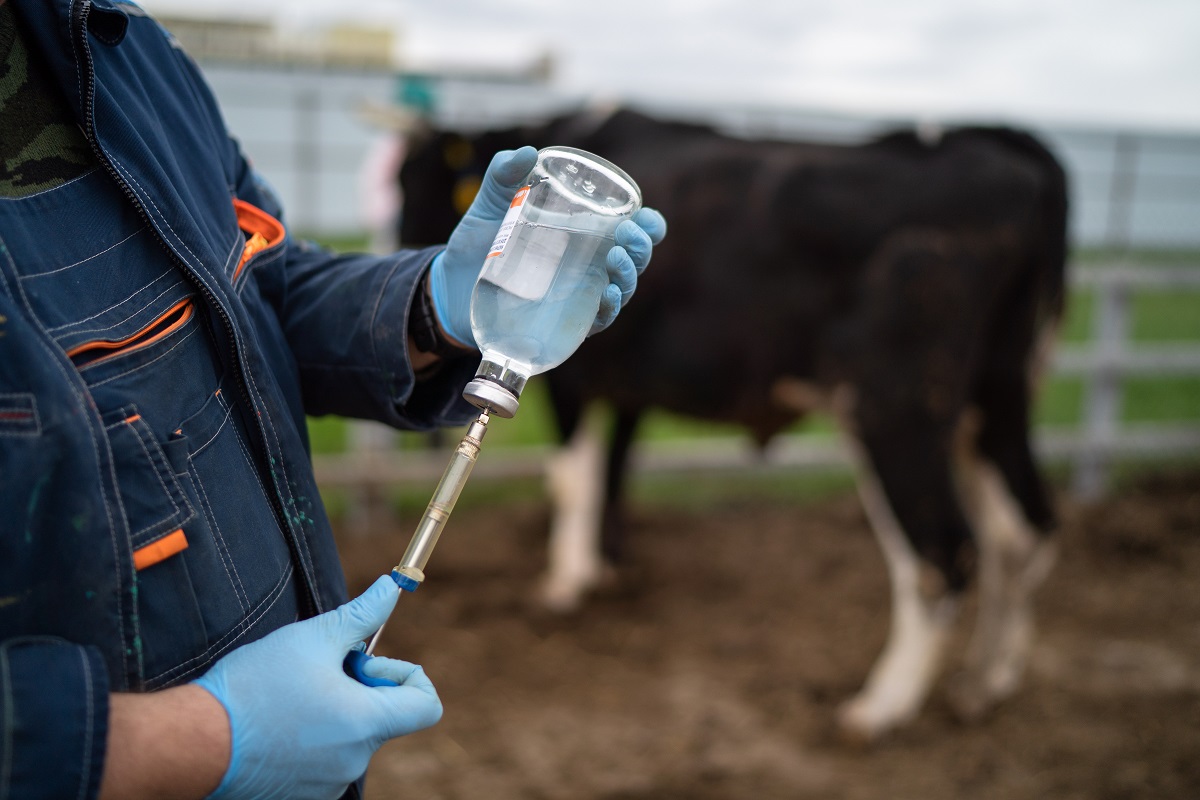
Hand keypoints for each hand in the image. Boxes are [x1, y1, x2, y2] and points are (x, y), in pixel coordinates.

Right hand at [193, 576, 441, 798]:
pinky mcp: (305, 797)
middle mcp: (355, 761)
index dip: (406, 675)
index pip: (427, 705)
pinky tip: (282, 722)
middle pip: (386, 716)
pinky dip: (317, 737)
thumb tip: (392, 589)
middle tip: (320, 670)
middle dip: (362, 687)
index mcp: (365, 723)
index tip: (365, 663)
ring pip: (355, 736)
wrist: (193, 740)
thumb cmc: (254, 685)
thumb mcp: (312, 638)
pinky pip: (329, 759)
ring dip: (338, 711)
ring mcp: (330, 784)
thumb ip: (361, 616)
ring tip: (294, 696)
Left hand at [429, 147, 667, 347]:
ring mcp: (578, 296)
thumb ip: (503, 175)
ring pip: (622, 289)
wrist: (449, 288)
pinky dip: (609, 309)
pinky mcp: (563, 322)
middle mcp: (589, 266)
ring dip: (629, 275)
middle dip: (641, 247)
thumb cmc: (478, 243)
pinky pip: (598, 320)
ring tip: (615, 259)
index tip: (645, 218)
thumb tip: (526, 153)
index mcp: (583, 234)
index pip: (631, 230)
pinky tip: (607, 295)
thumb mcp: (489, 204)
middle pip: (634, 259)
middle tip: (626, 236)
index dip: (649, 225)